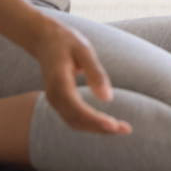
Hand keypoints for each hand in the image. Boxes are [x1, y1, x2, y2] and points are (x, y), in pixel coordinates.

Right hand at [30, 17, 131, 134]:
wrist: (44, 40)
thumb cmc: (66, 42)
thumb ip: (96, 73)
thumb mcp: (84, 51)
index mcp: (59, 82)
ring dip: (96, 129)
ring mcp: (54, 100)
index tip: (114, 126)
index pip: (77, 109)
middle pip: (77, 120)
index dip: (95, 120)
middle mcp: (53, 96)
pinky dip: (89, 124)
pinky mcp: (58, 101)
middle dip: (100, 128)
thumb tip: (108, 98)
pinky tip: (105, 123)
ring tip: (120, 129)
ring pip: (74, 122)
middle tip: (126, 130)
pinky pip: (73, 118)